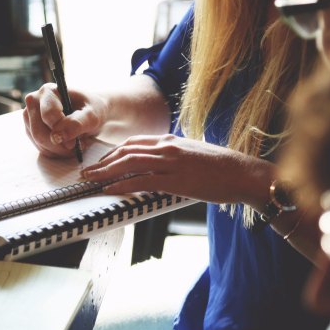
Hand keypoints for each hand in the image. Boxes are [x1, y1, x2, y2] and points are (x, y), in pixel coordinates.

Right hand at [22, 83, 104, 157]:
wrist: (89, 113)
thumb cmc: (91, 110)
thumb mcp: (92, 115)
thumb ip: (77, 123)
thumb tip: (58, 136)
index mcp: (48, 91)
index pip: (48, 116)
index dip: (62, 131)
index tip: (75, 141)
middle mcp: (34, 101)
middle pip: (39, 132)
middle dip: (59, 145)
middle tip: (76, 145)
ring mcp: (29, 116)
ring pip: (38, 142)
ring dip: (59, 149)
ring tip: (74, 143)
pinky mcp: (30, 130)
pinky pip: (40, 147)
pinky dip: (55, 152)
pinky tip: (66, 145)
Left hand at [80, 134, 271, 204]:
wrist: (243, 173)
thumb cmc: (221, 168)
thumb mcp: (193, 155)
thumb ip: (173, 157)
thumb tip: (159, 166)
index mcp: (170, 140)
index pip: (133, 142)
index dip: (113, 152)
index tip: (101, 162)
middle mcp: (167, 147)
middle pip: (126, 151)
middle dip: (103, 162)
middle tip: (87, 172)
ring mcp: (170, 162)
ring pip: (129, 163)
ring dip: (105, 172)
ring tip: (91, 180)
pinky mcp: (176, 179)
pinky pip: (141, 181)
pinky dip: (122, 185)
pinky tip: (109, 189)